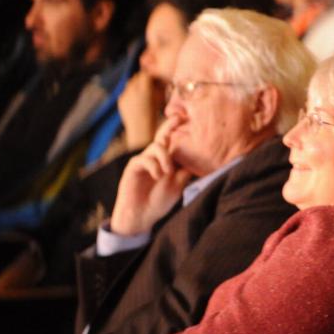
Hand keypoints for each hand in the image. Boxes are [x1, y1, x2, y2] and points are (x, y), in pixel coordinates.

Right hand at [110, 117, 192, 235]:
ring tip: (167, 172)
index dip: (182, 132)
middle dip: (170, 126)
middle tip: (179, 117)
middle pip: (163, 137)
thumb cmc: (159, 201)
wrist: (141, 216)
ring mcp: (145, 160)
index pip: (176, 143)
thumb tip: (199, 159)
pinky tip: (157, 175)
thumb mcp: (178, 186)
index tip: (192, 120)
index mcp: (168, 161)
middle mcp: (156, 158)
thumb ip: (185, 172)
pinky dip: (153, 166)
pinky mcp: (134, 166)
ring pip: (156, 147)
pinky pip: (145, 159)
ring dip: (164, 157)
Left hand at [118, 71, 160, 150]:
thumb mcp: (160, 102)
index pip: (145, 75)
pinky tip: (137, 102)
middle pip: (136, 77)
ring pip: (130, 83)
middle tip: (150, 85)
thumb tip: (161, 80)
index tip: (155, 79)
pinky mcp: (120, 101)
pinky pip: (126, 92)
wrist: (141, 134)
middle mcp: (132, 91)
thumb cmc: (155, 119)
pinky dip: (131, 93)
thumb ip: (159, 88)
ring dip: (136, 85)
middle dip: (143, 80)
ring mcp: (125, 95)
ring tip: (143, 94)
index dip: (150, 76)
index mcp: (144, 90)